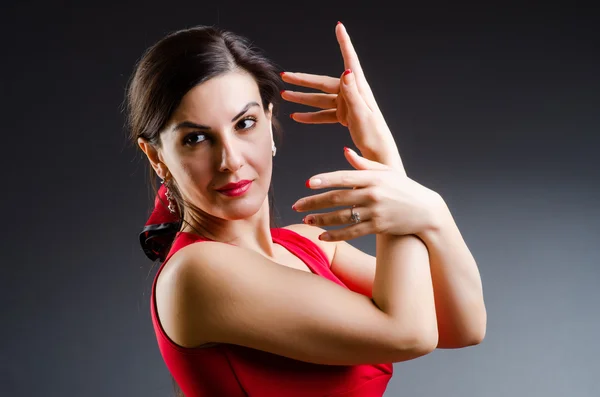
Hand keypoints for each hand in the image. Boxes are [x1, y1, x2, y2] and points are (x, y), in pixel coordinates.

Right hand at [281, 22, 404, 172]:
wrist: (379, 153)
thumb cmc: (375, 134)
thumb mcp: (362, 113)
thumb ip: (353, 93)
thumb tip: (346, 71)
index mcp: (358, 89)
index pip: (350, 61)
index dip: (344, 43)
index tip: (339, 27)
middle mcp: (351, 93)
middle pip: (323, 83)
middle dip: (303, 80)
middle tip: (286, 75)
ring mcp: (346, 105)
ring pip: (320, 99)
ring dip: (303, 99)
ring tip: (285, 96)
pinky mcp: (344, 116)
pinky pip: (324, 114)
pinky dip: (311, 115)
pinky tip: (298, 117)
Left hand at [291, 147, 441, 240]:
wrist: (426, 211)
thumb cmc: (404, 188)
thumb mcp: (386, 172)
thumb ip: (363, 164)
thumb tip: (344, 152)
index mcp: (373, 178)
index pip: (344, 177)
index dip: (325, 180)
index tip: (308, 183)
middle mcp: (373, 194)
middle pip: (338, 198)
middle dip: (314, 202)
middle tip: (297, 205)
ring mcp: (375, 212)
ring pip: (342, 217)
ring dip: (321, 219)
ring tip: (306, 220)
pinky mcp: (378, 228)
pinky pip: (353, 233)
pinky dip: (336, 235)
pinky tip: (322, 236)